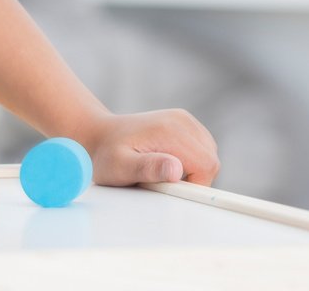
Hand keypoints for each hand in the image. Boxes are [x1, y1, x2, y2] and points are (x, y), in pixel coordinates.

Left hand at [82, 109, 220, 186]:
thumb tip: (176, 170)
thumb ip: (148, 168)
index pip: (206, 165)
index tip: (170, 188)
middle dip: (192, 178)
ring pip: (208, 156)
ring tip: (160, 170)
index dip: (194, 184)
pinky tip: (166, 161)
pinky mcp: (184, 124)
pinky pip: (201, 150)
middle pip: (210, 161)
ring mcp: (184, 120)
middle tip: (161, 181)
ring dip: (191, 170)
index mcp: (170, 130)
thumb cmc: (106, 154)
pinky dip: (190, 161)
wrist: (99, 134)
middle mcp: (181, 120)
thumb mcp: (120, 166)